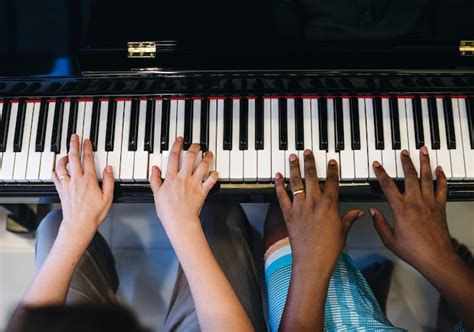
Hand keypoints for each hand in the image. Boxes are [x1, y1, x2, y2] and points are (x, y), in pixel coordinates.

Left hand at [52, 134, 113, 235]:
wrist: (79, 225)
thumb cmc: (94, 214)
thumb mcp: (108, 197)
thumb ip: (109, 181)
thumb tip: (108, 168)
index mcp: (89, 180)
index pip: (87, 159)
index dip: (87, 148)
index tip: (87, 140)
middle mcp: (76, 180)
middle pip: (73, 158)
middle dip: (73, 145)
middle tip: (74, 137)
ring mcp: (67, 185)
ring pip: (62, 166)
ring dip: (64, 157)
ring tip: (67, 152)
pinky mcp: (61, 191)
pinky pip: (55, 176)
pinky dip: (56, 170)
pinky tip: (58, 168)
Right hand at [150, 137, 217, 227]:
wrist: (179, 221)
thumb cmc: (168, 211)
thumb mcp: (156, 194)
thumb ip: (155, 179)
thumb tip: (154, 168)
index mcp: (171, 177)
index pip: (174, 157)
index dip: (177, 146)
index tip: (180, 140)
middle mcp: (184, 178)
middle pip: (190, 157)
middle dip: (194, 147)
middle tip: (196, 144)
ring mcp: (194, 183)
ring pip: (203, 166)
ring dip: (207, 157)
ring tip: (208, 152)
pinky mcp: (203, 191)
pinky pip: (211, 180)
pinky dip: (214, 175)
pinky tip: (215, 171)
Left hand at [275, 150, 362, 267]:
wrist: (313, 261)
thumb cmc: (329, 249)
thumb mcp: (343, 232)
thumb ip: (349, 218)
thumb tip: (359, 212)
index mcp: (330, 205)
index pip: (332, 182)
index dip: (332, 170)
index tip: (332, 161)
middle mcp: (314, 202)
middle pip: (312, 177)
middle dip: (310, 162)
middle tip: (307, 151)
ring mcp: (300, 207)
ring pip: (296, 182)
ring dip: (294, 168)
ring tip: (293, 156)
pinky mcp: (288, 214)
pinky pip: (282, 196)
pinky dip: (279, 185)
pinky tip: (277, 176)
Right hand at [370, 147, 453, 273]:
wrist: (436, 258)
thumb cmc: (414, 251)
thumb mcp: (389, 239)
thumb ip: (380, 224)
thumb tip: (373, 212)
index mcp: (400, 208)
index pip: (388, 185)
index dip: (381, 173)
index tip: (377, 165)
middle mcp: (415, 202)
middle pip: (410, 176)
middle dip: (405, 162)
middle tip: (403, 152)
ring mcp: (429, 203)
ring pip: (427, 177)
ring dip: (424, 162)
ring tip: (423, 151)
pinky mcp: (440, 207)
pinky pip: (442, 188)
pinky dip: (441, 177)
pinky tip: (440, 170)